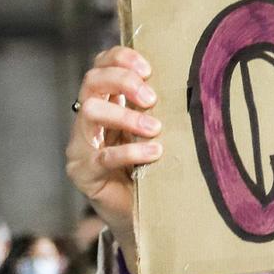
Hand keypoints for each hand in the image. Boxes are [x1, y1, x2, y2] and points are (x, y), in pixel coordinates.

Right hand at [65, 45, 162, 265]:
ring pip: (91, 112)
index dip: (121, 58)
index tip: (148, 69)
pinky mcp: (82, 172)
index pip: (101, 64)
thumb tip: (192, 80)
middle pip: (92, 80)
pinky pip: (102, 156)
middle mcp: (87, 118)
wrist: (142, 214)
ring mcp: (80, 144)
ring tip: (155, 128)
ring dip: (126, 116)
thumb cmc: (152, 166)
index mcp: (105, 101)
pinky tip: (154, 153)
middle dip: (124, 82)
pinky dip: (130, 152)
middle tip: (151, 98)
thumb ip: (158, 108)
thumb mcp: (155, 130)